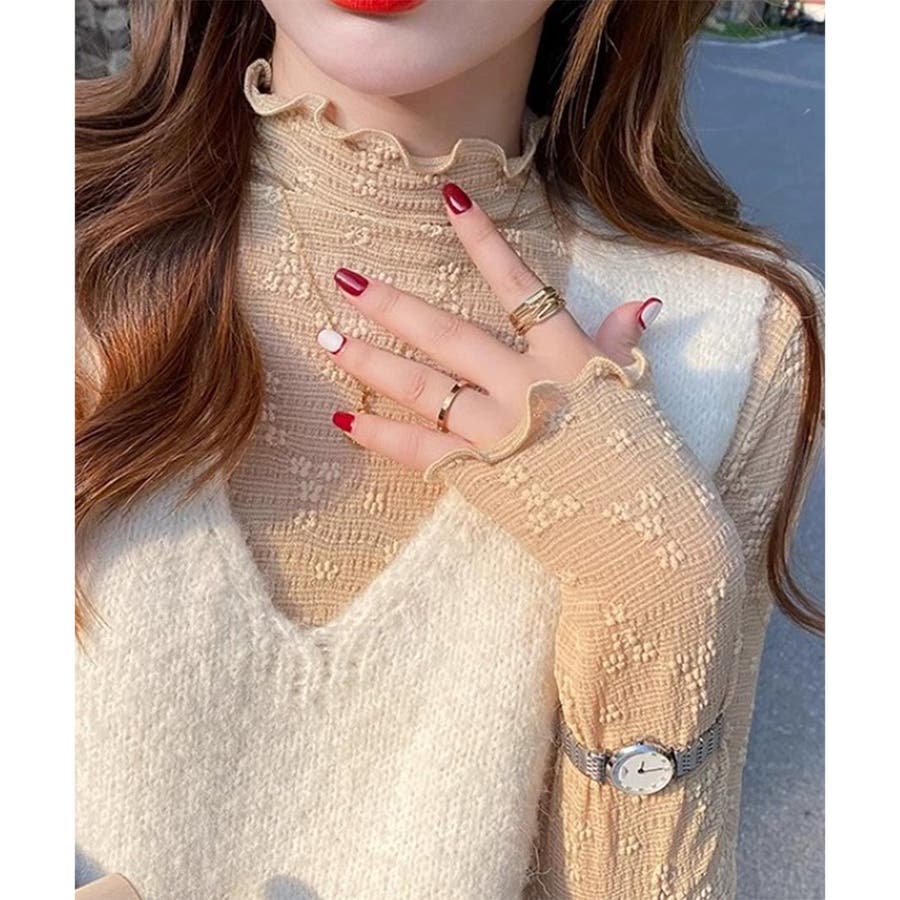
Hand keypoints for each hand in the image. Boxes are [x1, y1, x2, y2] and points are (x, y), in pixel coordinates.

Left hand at [316, 181, 662, 472]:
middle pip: (446, 334)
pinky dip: (380, 436)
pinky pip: (418, 449)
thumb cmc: (646, 460)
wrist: (644, 533)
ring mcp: (497, 431)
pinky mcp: (478, 475)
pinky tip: (343, 417)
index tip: (448, 197)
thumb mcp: (634, 390)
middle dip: (392, 304)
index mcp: (566, 356)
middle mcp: (524, 385)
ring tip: (328, 338)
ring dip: (370, 361)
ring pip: (422, 387)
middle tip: (344, 278)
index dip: (483, 239)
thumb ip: (621, 342)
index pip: (518, 283)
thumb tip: (644, 302)